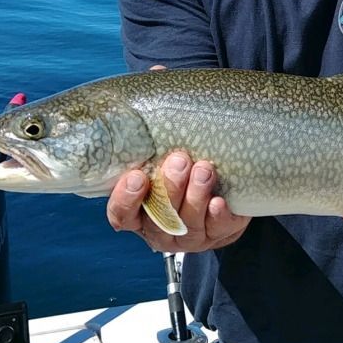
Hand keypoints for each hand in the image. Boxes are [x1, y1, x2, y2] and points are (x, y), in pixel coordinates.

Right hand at [106, 152, 250, 253]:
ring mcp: (189, 237)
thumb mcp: (160, 159)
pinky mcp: (218, 234)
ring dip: (195, 196)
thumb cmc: (181, 169)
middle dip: (169, 188)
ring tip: (204, 170)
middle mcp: (161, 229)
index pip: (122, 214)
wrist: (220, 191)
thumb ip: (150, 148)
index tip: (136, 176)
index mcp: (138, 213)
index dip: (126, 199)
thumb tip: (145, 105)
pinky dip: (217, 215)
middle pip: (159, 217)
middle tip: (180, 161)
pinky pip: (217, 229)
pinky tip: (218, 201)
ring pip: (188, 223)